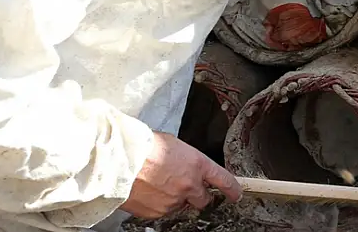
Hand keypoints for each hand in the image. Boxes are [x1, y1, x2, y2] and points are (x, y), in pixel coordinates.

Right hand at [122, 132, 241, 218]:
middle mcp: (190, 185)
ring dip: (174, 197)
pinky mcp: (158, 212)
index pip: (224, 180)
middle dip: (197, 195)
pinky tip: (149, 191)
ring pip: (181, 205)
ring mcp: (174, 200)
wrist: (121, 161)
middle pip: (204, 200)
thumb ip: (187, 161)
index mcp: (197, 164)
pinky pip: (164, 211)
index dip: (233, 189)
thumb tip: (188, 167)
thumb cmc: (144, 148)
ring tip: (157, 182)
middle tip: (183, 186)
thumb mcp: (174, 146)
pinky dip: (159, 204)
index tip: (236, 194)